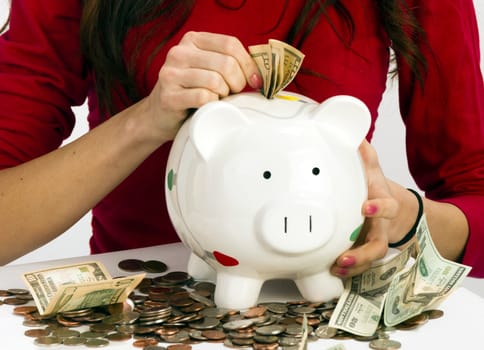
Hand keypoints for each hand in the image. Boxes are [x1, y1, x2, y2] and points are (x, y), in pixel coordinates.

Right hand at [144, 31, 261, 140]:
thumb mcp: (209, 70)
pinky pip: (203, 98)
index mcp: (193, 40)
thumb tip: (260, 74)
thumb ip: (230, 64)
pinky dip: (211, 104)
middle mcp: (179, 53)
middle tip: (231, 93)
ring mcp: (171, 74)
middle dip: (237, 83)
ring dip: (223, 95)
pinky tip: (206, 106)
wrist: (159, 115)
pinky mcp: (169, 97)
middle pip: (226, 63)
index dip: (248, 64)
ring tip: (216, 99)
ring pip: (216, 81)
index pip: (230, 44)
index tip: (254, 81)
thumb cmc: (191, 93)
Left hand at [331, 140, 398, 277]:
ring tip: (337, 269)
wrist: (396, 211)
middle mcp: (380, 228)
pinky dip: (348, 271)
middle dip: (363, 253)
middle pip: (378, 245)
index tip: (366, 207)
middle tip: (345, 258)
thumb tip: (355, 135)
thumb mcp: (374, 172)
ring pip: (369, 260)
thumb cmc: (377, 190)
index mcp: (383, 205)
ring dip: (354, 267)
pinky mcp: (365, 252)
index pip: (387, 207)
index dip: (379, 208)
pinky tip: (331, 272)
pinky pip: (360, 265)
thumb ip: (365, 156)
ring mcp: (373, 242)